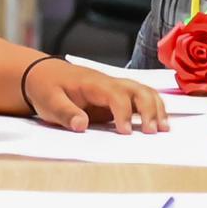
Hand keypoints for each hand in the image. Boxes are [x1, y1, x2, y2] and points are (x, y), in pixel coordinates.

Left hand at [19, 53, 163, 132]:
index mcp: (93, 83)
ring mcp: (114, 88)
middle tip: (152, 132)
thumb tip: (81, 125)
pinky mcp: (117, 97)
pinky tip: (160, 122)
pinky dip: (154, 108)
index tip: (126, 132)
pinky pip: (141, 98)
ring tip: (163, 129)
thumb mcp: (49, 102)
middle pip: (138, 90)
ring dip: (156, 108)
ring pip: (144, 92)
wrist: (43, 75)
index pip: (116, 95)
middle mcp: (109, 82)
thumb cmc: (46, 88)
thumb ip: (65, 113)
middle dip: (149, 110)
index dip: (124, 113)